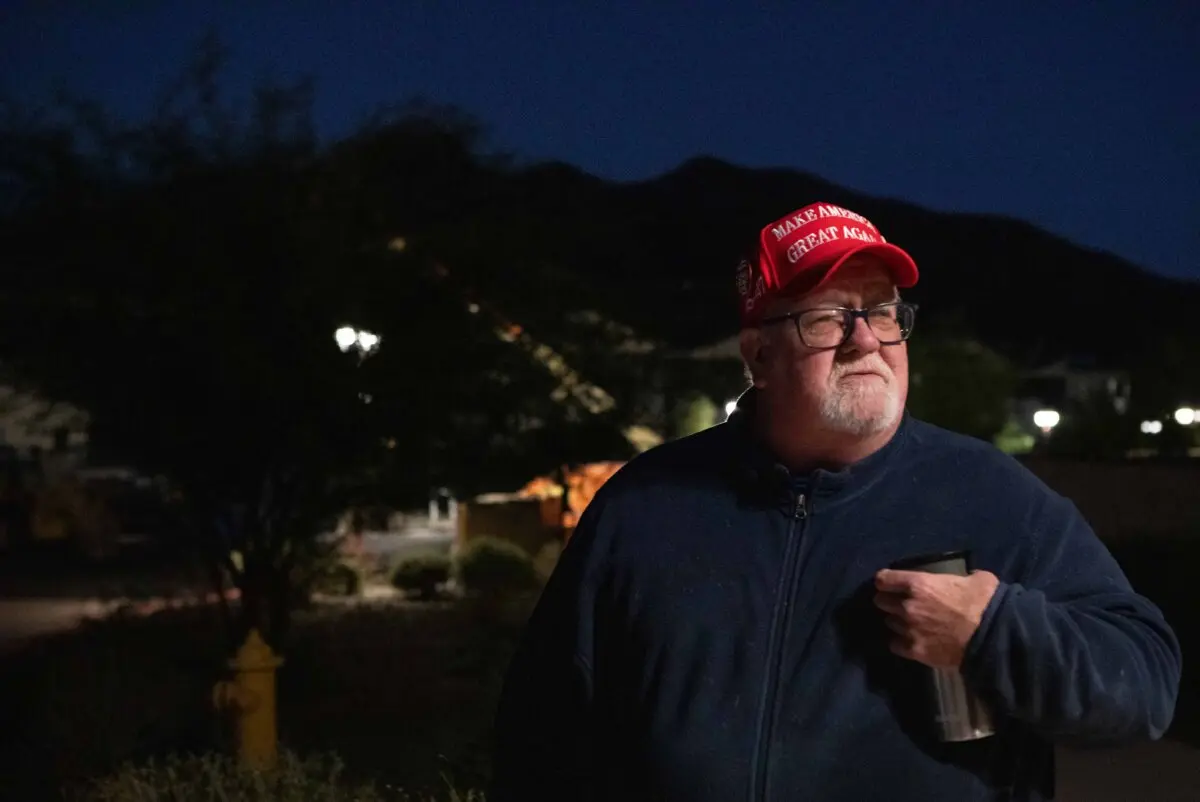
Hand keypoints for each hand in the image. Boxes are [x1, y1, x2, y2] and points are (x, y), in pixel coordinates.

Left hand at [873, 568, 999, 668]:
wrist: (993, 639)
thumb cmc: (986, 604)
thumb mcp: (978, 580)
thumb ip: (963, 577)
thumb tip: (968, 579)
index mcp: (919, 584)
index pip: (884, 579)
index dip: (885, 581)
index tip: (888, 584)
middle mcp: (907, 606)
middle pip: (881, 602)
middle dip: (888, 601)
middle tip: (899, 604)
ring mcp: (909, 630)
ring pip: (889, 623)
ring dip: (897, 622)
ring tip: (909, 624)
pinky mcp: (915, 651)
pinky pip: (895, 645)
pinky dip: (900, 643)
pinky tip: (910, 642)